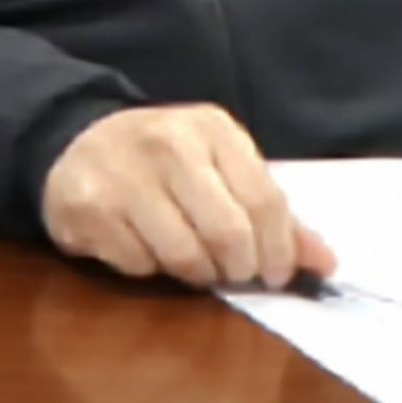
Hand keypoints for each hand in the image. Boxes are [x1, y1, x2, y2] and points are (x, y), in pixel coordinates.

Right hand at [42, 102, 331, 289]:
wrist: (75, 140)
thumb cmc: (167, 163)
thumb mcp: (223, 171)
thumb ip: (273, 215)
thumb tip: (326, 265)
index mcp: (210, 129)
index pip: (264, 200)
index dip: (279, 249)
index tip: (275, 273)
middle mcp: (165, 144)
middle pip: (227, 233)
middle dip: (238, 268)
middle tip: (232, 272)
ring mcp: (121, 174)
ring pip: (184, 256)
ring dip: (196, 273)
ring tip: (190, 260)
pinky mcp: (86, 206)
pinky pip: (139, 263)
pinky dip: (150, 268)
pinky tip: (144, 246)